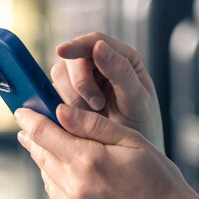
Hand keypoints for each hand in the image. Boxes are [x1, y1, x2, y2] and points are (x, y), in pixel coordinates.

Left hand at [15, 104, 198, 198]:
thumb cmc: (160, 181)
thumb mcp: (132, 143)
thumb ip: (92, 125)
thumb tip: (59, 111)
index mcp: (89, 161)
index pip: (44, 134)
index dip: (30, 119)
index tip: (21, 112)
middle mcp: (75, 190)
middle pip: (42, 157)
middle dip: (35, 140)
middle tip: (29, 128)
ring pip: (48, 180)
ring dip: (48, 164)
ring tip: (54, 152)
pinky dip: (62, 188)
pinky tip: (75, 181)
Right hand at [51, 32, 163, 151]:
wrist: (133, 157)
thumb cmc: (143, 126)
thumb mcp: (137, 100)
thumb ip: (121, 72)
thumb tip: (99, 46)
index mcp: (122, 58)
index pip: (95, 41)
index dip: (77, 44)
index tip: (61, 51)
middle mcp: (100, 66)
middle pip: (74, 58)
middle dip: (80, 82)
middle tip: (97, 105)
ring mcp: (84, 82)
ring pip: (60, 76)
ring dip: (72, 97)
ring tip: (93, 115)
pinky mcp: (70, 99)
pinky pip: (55, 94)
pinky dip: (63, 107)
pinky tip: (79, 120)